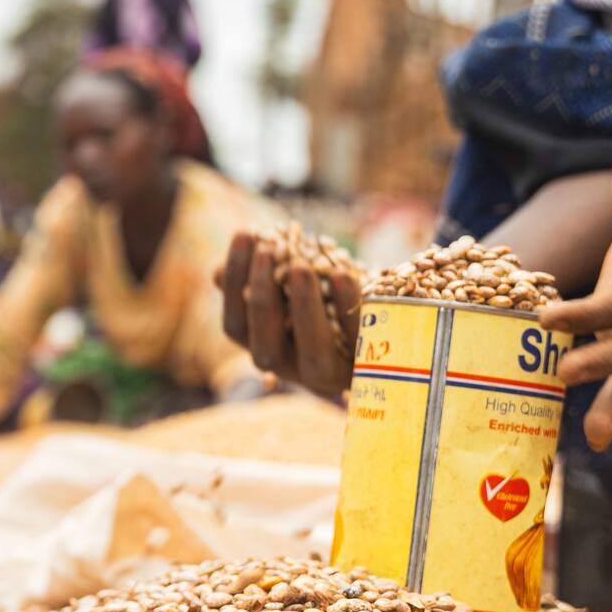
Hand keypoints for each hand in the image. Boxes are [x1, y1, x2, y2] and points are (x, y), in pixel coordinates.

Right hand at [216, 231, 361, 399]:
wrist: (394, 326)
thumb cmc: (332, 300)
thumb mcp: (294, 290)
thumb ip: (261, 283)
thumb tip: (217, 274)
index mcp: (268, 348)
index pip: (235, 327)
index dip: (234, 283)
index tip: (244, 235)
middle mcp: (295, 371)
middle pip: (266, 349)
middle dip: (263, 298)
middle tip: (269, 250)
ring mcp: (336, 376)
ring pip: (313, 356)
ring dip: (303, 308)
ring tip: (299, 265)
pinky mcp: (373, 369)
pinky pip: (361, 343)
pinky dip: (349, 307)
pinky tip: (343, 273)